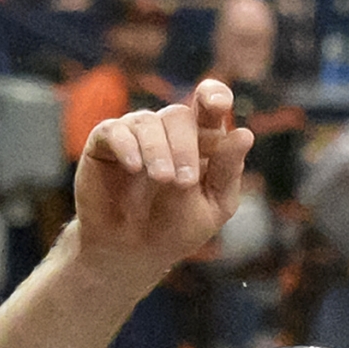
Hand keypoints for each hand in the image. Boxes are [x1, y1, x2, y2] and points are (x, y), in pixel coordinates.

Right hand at [74, 78, 253, 278]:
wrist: (131, 253)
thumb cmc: (175, 228)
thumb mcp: (213, 206)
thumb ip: (227, 171)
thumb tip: (244, 133)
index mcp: (201, 140)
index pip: (210, 103)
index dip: (214, 95)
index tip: (219, 104)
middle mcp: (168, 130)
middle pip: (179, 116)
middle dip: (184, 147)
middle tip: (184, 182)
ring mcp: (135, 133)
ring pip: (148, 122)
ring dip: (158, 150)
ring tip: (162, 180)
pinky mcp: (104, 143)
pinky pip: (114, 131)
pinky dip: (126, 145)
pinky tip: (134, 167)